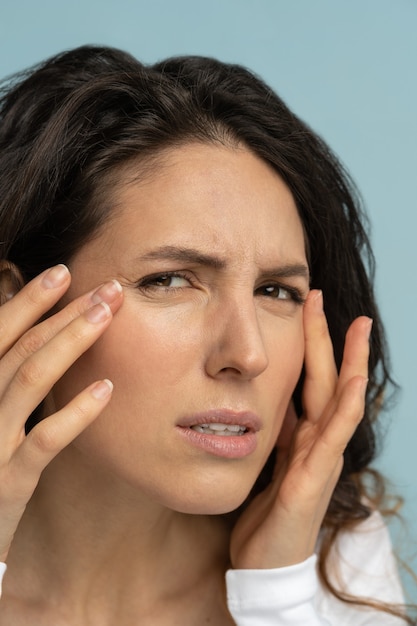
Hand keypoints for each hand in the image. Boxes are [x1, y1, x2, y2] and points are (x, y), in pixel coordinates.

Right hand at [0, 265, 122, 561]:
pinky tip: (105, 388)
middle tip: (107, 288)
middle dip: (64, 313)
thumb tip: (40, 335)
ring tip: (106, 316)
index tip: (63, 272)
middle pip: (21, 348)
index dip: (29, 300)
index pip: (0, 333)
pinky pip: (45, 440)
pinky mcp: (10, 481)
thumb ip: (8, 376)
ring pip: (29, 380)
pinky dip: (76, 411)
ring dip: (70, 343)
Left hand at [230, 289, 370, 569]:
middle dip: (325, 337)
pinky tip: (352, 379)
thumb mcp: (264, 458)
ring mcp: (322, 456)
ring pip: (341, 398)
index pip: (310, 378)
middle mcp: (318, 439)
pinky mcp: (315, 477)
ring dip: (349, 360)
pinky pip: (336, 434)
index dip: (308, 343)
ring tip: (357, 325)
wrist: (264, 563)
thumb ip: (271, 428)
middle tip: (318, 295)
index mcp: (303, 433)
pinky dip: (346, 404)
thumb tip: (259, 395)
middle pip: (326, 377)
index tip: (301, 305)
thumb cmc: (264, 511)